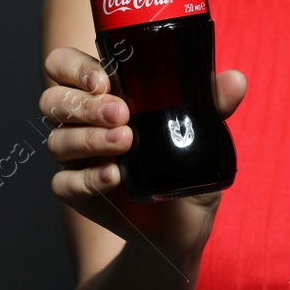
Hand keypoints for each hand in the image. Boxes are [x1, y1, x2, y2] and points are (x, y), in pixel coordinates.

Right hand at [38, 45, 246, 261]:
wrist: (184, 222)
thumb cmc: (186, 165)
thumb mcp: (205, 134)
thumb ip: (214, 104)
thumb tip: (236, 80)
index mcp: (104, 96)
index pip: (64, 67)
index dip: (74, 67)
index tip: (104, 79)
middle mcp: (83, 124)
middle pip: (53, 101)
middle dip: (84, 104)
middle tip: (121, 112)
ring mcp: (77, 160)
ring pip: (58, 141)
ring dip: (89, 139)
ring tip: (126, 142)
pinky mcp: (80, 195)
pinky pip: (64, 185)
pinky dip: (87, 179)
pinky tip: (114, 176)